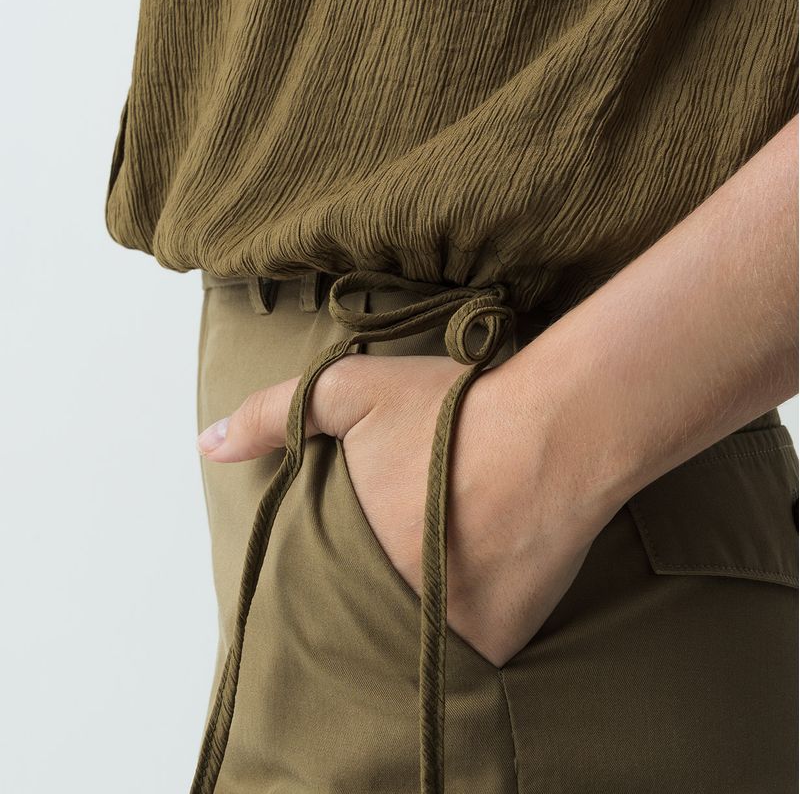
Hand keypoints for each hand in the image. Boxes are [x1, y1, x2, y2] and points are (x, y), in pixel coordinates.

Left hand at [197, 353, 617, 666]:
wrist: (558, 431)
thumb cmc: (453, 410)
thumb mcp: (351, 390)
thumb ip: (274, 415)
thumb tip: (206, 444)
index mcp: (352, 552)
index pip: (318, 583)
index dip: (330, 564)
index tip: (347, 545)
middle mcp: (394, 603)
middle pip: (367, 609)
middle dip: (375, 585)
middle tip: (403, 543)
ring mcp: (448, 631)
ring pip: (415, 633)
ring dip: (419, 608)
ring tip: (438, 560)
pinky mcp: (500, 642)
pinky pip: (469, 648)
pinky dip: (466, 623)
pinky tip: (478, 576)